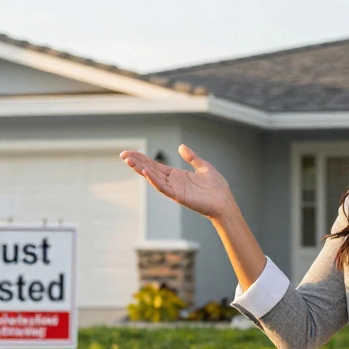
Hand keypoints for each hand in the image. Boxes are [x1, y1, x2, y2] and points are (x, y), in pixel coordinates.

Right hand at [120, 144, 234, 219]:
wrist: (225, 202)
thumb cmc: (217, 187)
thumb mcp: (204, 167)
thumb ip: (192, 157)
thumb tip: (181, 147)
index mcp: (176, 175)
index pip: (155, 165)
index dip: (143, 159)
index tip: (130, 152)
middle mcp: (173, 182)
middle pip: (150, 170)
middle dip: (137, 162)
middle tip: (123, 155)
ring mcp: (174, 190)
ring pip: (153, 178)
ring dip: (141, 170)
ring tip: (129, 161)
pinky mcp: (179, 196)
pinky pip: (163, 188)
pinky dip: (154, 180)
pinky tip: (146, 172)